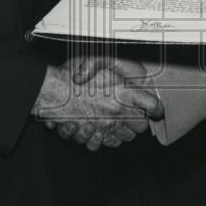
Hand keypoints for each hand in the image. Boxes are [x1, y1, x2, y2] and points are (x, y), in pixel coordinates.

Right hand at [33, 59, 162, 150]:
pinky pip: (107, 144)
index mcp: (123, 91)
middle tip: (131, 112)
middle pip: (141, 126)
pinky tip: (101, 128)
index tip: (154, 108)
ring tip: (115, 120)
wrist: (50, 92)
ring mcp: (105, 126)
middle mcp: (117, 111)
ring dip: (123, 130)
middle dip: (138, 120)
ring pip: (126, 137)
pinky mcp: (92, 136)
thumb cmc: (72, 75)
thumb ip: (118, 67)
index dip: (156, 108)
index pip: (153, 106)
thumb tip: (133, 79)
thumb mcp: (98, 61)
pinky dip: (106, 139)